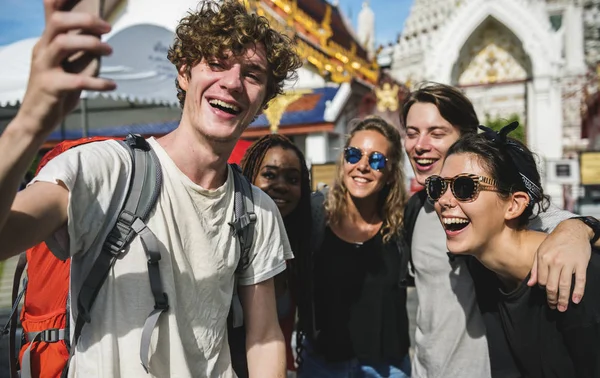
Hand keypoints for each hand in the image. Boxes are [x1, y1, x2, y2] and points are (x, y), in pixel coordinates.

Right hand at [16, 0, 114, 136]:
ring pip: (64, 44)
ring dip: (92, 44)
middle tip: (107, 28)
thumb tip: (100, 36)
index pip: (50, 12)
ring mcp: (44, 68)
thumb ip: (77, 51)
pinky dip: (98, 82)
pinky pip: (78, 80)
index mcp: (46, 43)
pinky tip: (112, 85)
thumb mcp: (64, 67)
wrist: (36, 120)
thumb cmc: (55, 92)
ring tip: (110, 51)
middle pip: (57, 22)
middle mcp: (42, 51)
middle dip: (85, 21)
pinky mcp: (51, 87)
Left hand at [528, 218, 591, 311]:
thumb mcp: (540, 251)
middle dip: (552, 299)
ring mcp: (569, 263)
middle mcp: (555, 262)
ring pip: (565, 285)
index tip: (545, 293)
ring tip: (562, 308)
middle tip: (553, 307)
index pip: (541, 280)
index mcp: (543, 259)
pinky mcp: (581, 264)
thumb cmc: (554, 242)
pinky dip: (578, 292)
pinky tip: (575, 300)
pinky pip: (580, 280)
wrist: (572, 230)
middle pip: (552, 285)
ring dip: (563, 299)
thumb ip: (535, 268)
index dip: (543, 289)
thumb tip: (530, 284)